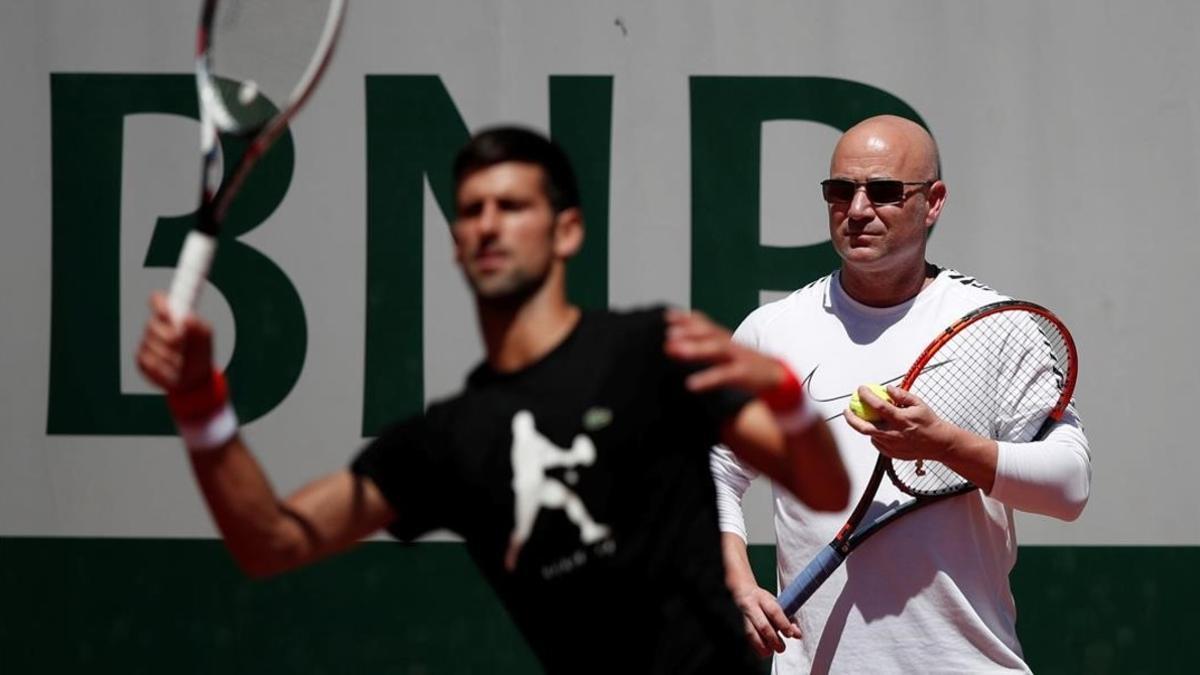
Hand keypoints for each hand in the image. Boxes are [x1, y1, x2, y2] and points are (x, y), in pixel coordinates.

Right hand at [136, 292, 214, 393]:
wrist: (194, 380)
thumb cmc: (200, 354)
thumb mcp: (204, 339)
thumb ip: (196, 327)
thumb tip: (187, 318)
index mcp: (171, 316)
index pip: (158, 301)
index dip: (159, 304)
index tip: (166, 312)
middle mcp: (156, 326)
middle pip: (152, 323)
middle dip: (169, 335)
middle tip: (182, 344)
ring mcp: (146, 342)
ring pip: (152, 344)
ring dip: (170, 354)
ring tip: (180, 361)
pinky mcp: (141, 359)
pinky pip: (148, 360)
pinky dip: (163, 367)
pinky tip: (170, 369)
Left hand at [663, 309, 784, 395]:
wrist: (778, 378)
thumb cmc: (745, 367)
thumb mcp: (723, 355)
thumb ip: (699, 350)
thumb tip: (670, 348)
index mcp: (724, 339)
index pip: (704, 323)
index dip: (686, 318)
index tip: (666, 316)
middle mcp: (730, 344)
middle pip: (709, 332)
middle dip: (688, 330)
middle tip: (668, 333)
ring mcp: (738, 357)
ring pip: (716, 348)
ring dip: (696, 348)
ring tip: (676, 350)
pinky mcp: (744, 374)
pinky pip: (724, 375)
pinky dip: (707, 379)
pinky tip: (691, 384)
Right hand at [729, 582, 801, 656]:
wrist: (740, 591)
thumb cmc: (762, 600)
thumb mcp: (775, 603)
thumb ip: (788, 618)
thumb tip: (798, 635)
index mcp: (763, 598)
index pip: (774, 612)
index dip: (783, 624)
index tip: (790, 635)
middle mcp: (751, 606)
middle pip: (762, 625)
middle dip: (773, 639)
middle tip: (781, 648)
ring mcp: (742, 615)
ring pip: (751, 633)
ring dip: (762, 645)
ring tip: (770, 652)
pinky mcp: (738, 624)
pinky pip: (746, 637)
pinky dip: (755, 645)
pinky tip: (762, 651)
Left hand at [842, 385, 961, 461]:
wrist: (939, 443)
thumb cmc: (929, 422)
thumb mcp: (919, 404)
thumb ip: (902, 395)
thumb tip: (887, 388)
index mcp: (901, 420)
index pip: (879, 406)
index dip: (867, 396)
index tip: (861, 389)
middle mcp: (894, 434)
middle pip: (865, 427)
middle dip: (851, 418)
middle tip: (847, 410)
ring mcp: (891, 445)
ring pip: (870, 435)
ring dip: (863, 425)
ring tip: (862, 417)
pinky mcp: (891, 454)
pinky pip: (877, 443)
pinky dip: (875, 435)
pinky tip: (877, 428)